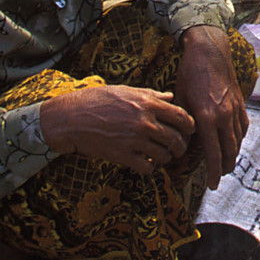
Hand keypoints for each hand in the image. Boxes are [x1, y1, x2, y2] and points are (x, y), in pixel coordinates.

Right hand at [39, 83, 195, 174]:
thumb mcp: (125, 90)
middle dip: (181, 146)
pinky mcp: (123, 156)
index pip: (180, 116)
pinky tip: (145, 164)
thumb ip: (150, 94)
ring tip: (162, 156)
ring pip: (163, 155)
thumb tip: (170, 96)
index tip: (189, 131)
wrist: (70, 118)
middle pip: (176, 138)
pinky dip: (150, 168)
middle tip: (178, 149)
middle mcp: (144, 122)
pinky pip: (147, 168)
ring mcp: (134, 140)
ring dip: (166, 158)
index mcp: (146, 103)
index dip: (189, 126)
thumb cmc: (96, 100)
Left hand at [175, 26, 249, 185]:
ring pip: (238, 140)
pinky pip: (242, 126)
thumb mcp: (181, 100)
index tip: (213, 184)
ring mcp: (234, 109)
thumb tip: (182, 142)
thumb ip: (184, 123)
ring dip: (233, 155)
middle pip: (229, 151)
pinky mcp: (240, 102)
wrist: (209, 51)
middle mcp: (224, 116)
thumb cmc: (190, 73)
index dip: (214, 172)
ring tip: (226, 163)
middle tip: (219, 177)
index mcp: (207, 118)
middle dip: (225, 167)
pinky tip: (234, 141)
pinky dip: (239, 138)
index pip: (213, 153)